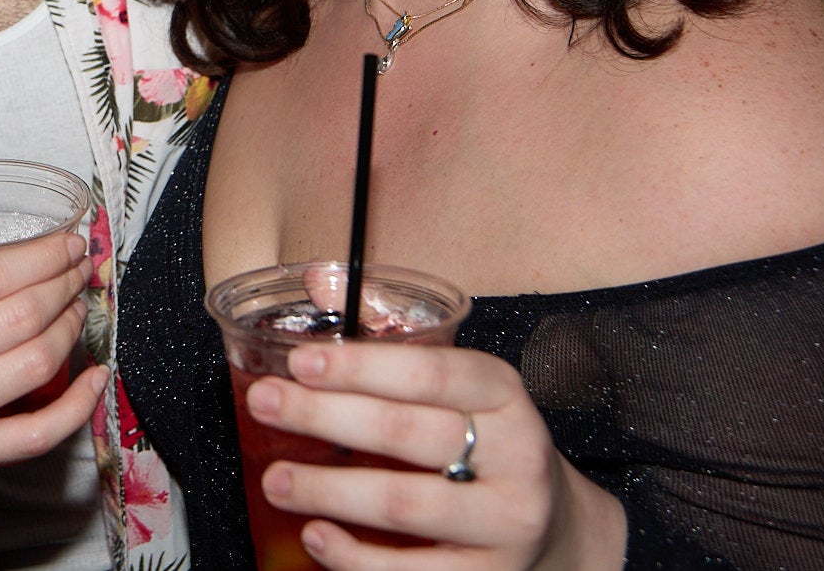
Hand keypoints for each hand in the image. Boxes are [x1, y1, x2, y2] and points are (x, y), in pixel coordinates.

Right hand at [0, 224, 102, 523]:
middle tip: (80, 264)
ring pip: (35, 364)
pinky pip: (36, 434)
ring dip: (72, 327)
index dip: (41, 255)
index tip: (66, 240)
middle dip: (65, 282)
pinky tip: (95, 377)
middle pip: (20, 316)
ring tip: (78, 303)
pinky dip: (76, 406)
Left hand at [247, 342, 625, 568]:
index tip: (299, 362)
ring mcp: (506, 522)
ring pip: (405, 504)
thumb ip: (388, 331)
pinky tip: (316, 535)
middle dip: (326, 417)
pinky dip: (355, 556)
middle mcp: (515, 456)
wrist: (557, 528)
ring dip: (329, 490)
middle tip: (266, 404)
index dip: (361, 366)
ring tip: (276, 478)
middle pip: (409, 433)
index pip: (430, 373)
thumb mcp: (457, 382)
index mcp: (502, 394)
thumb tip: (317, 279)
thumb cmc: (486, 442)